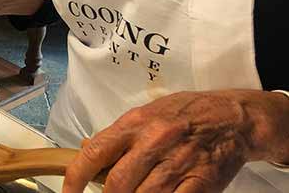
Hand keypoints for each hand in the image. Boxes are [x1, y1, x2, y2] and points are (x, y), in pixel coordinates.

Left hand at [62, 90, 263, 192]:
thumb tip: (86, 150)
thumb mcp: (145, 114)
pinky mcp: (202, 181)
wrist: (230, 117)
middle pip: (118, 183)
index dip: (75, 177)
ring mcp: (178, 163)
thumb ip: (119, 136)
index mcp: (134, 124)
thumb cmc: (183, 114)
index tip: (68, 192)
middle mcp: (154, 142)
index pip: (95, 152)